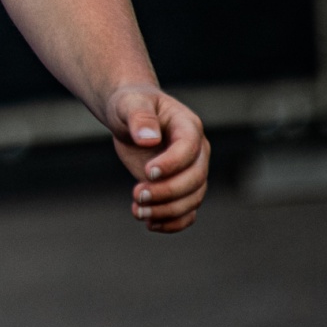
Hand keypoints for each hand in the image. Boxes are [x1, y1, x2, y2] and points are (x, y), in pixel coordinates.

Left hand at [104, 86, 208, 232]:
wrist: (129, 117)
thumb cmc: (132, 105)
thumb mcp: (131, 103)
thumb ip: (140, 117)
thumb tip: (149, 140)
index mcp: (188, 126)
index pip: (189, 149)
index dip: (172, 164)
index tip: (147, 172)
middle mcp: (197, 152)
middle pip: (195, 179)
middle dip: (167, 191)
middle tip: (137, 195)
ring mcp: (192, 171)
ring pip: (193, 199)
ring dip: (167, 211)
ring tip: (137, 211)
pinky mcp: (181, 188)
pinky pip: (188, 212)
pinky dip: (172, 223)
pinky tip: (150, 223)